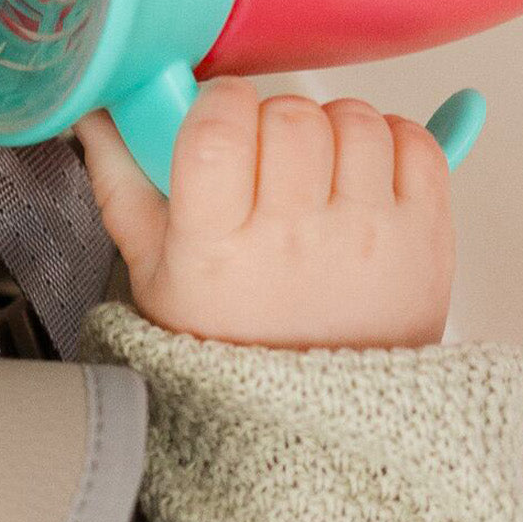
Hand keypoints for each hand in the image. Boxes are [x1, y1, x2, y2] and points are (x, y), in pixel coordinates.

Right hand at [75, 78, 453, 349]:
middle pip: (291, 116)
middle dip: (276, 116)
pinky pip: (415, 142)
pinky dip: (391, 139)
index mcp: (216, 249)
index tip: (220, 111)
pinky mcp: (425, 241)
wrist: (317, 419)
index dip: (219, 101)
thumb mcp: (152, 270)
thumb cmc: (228, 340)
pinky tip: (363, 170)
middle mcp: (295, 244)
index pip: (217, 132)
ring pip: (356, 120)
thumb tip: (97, 111)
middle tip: (269, 147)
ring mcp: (368, 241)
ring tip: (318, 164)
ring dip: (334, 127)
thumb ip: (120, 181)